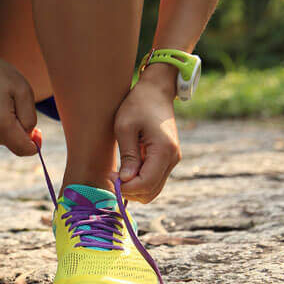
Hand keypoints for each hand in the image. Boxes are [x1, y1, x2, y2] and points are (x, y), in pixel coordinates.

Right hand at [0, 44, 37, 156]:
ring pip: (2, 141)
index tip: (38, 133)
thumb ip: (31, 120)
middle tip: (14, 108)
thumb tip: (30, 141)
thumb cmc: (1, 77)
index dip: (34, 144)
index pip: (23, 149)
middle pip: (13, 145)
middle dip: (19, 131)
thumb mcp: (25, 92)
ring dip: (6, 129)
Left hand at [112, 64, 182, 202]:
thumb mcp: (125, 128)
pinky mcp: (168, 159)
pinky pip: (154, 180)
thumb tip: (126, 180)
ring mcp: (172, 160)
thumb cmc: (137, 105)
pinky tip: (127, 169)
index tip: (110, 177)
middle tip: (112, 176)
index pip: (145, 184)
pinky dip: (140, 181)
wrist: (155, 91)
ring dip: (134, 188)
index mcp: (164, 151)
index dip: (125, 188)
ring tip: (118, 173)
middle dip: (129, 191)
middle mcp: (172, 158)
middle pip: (150, 192)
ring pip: (153, 190)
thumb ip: (128, 156)